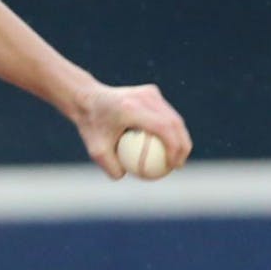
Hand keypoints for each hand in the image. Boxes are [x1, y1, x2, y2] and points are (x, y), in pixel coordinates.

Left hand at [74, 82, 192, 178]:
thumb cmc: (90, 127)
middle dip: (183, 146)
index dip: (175, 148)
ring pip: (173, 117)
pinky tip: (170, 148)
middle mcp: (143, 97)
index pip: (163, 128)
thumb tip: (131, 177)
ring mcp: (149, 92)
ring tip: (178, 158)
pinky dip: (171, 130)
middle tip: (179, 165)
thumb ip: (112, 167)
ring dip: (180, 138)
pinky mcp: (151, 91)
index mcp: (131, 109)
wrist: (87, 98)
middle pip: (174, 122)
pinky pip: (166, 113)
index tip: (173, 166)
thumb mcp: (96, 151)